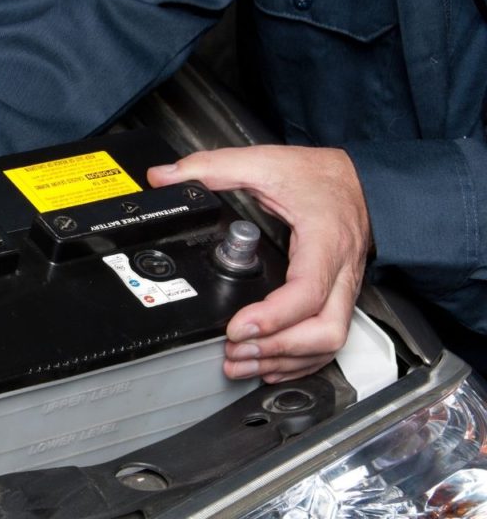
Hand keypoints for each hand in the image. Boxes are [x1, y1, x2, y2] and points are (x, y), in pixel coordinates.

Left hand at [147, 145, 370, 382]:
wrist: (362, 179)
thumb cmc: (321, 176)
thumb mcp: (264, 162)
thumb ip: (212, 167)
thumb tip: (164, 177)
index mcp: (324, 241)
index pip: (307, 292)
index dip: (273, 317)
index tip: (237, 327)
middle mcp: (340, 272)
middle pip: (325, 330)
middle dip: (277, 349)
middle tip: (234, 351)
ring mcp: (344, 289)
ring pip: (329, 342)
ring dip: (284, 360)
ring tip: (241, 362)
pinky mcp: (340, 298)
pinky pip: (329, 341)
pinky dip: (299, 359)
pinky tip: (269, 364)